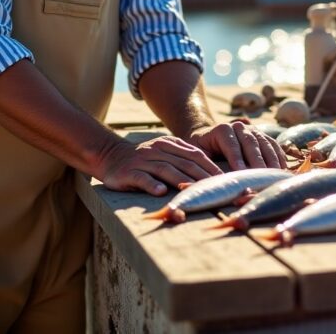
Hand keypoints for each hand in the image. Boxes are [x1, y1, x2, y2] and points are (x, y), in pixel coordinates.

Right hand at [98, 135, 222, 195]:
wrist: (110, 156)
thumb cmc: (145, 159)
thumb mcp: (165, 152)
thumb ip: (184, 157)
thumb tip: (212, 172)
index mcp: (170, 144)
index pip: (195, 154)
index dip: (210, 166)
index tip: (225, 178)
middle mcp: (158, 150)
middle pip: (184, 163)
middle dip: (202, 176)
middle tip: (216, 188)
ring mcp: (143, 160)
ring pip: (166, 170)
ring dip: (181, 180)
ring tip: (193, 189)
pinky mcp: (128, 172)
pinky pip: (142, 178)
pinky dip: (152, 185)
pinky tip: (161, 192)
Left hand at [188, 121, 287, 170]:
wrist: (208, 136)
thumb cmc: (202, 151)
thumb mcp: (198, 155)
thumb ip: (205, 165)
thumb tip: (214, 181)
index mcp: (222, 129)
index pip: (231, 145)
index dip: (237, 158)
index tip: (242, 172)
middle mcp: (239, 126)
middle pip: (250, 143)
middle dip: (257, 160)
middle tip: (262, 176)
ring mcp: (252, 129)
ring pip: (264, 143)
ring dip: (271, 159)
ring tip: (276, 174)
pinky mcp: (262, 135)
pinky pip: (273, 144)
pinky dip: (278, 156)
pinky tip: (282, 168)